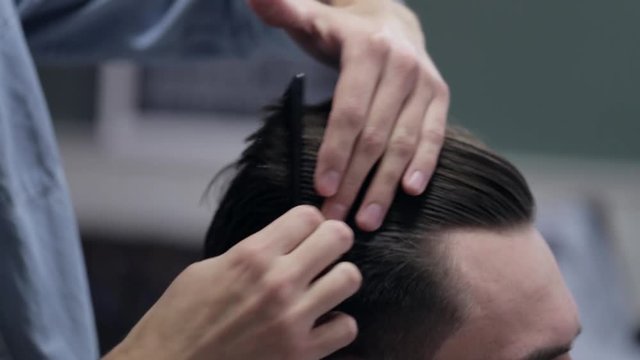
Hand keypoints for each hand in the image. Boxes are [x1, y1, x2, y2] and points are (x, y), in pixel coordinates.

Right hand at [104, 206, 360, 359]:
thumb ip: (249, 254)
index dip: (309, 220)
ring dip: (339, 279)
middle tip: (325, 249)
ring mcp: (292, 320)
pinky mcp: (300, 355)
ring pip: (349, 278)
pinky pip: (346, 327)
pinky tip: (320, 322)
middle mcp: (277, 283)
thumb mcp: (206, 270)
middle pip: (337, 237)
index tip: (305, 230)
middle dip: (334, 238)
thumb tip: (281, 243)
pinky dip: (337, 323)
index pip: (308, 216)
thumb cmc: (179, 320)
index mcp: (251, 256)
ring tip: (324, 286)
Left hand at [249, 0, 449, 230]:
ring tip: (367, 221)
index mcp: (367, 49)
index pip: (349, 110)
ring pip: (404, 143)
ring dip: (385, 186)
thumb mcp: (310, 16)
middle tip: (335, 218)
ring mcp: (425, 82)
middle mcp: (402, 66)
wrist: (390, 19)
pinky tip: (409, 192)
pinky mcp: (439, 96)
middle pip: (375, 135)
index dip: (335, 152)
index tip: (320, 188)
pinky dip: (424, 165)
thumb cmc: (340, 30)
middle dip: (354, 181)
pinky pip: (434, 136)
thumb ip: (282, 8)